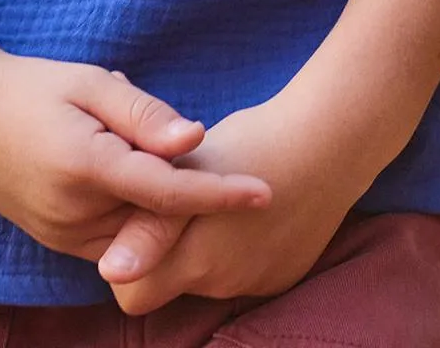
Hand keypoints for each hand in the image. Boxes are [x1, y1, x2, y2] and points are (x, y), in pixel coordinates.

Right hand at [0, 42, 271, 263]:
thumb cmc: (31, 87)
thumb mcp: (89, 82)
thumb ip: (143, 114)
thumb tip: (196, 139)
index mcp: (86, 169)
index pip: (169, 193)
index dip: (221, 193)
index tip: (266, 191)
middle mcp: (75, 216)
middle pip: (159, 218)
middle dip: (195, 193)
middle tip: (221, 157)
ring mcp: (63, 237)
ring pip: (140, 234)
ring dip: (166, 206)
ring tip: (170, 159)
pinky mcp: (58, 242)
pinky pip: (117, 238)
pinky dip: (140, 215)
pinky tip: (142, 176)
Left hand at [100, 88, 369, 312]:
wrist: (331, 144)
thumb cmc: (253, 146)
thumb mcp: (193, 173)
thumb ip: (150, 229)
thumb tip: (108, 273)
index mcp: (196, 261)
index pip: (132, 295)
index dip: (128, 259)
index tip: (138, 215)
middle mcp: (224, 285)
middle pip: (171, 284)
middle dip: (166, 250)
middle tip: (178, 200)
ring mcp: (257, 283)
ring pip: (206, 277)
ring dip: (202, 247)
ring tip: (214, 197)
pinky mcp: (282, 276)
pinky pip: (242, 272)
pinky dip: (237, 248)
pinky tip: (246, 211)